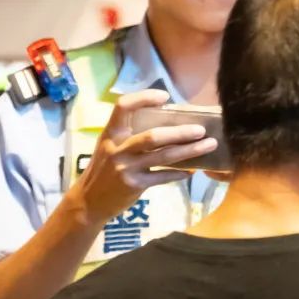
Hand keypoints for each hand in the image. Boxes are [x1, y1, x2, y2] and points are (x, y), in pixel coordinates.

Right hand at [66, 89, 217, 225]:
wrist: (89, 202)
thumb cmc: (105, 169)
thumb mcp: (110, 147)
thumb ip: (130, 134)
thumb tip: (168, 120)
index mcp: (111, 133)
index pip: (123, 107)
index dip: (144, 98)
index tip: (165, 96)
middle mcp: (117, 148)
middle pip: (153, 136)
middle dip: (180, 132)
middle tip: (201, 130)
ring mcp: (126, 168)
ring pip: (164, 156)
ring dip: (189, 150)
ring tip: (209, 145)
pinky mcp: (134, 185)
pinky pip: (163, 177)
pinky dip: (179, 173)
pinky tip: (191, 171)